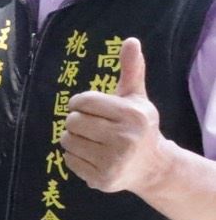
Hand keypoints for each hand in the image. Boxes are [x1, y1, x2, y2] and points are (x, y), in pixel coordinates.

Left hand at [63, 38, 173, 195]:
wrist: (152, 167)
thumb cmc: (138, 127)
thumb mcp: (137, 98)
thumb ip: (131, 70)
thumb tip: (131, 40)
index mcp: (133, 115)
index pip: (83, 101)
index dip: (79, 103)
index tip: (85, 107)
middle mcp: (125, 138)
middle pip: (72, 121)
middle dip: (77, 122)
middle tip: (92, 127)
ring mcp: (114, 161)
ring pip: (67, 140)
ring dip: (73, 139)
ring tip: (92, 141)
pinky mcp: (102, 179)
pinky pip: (69, 160)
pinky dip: (75, 157)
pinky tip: (93, 156)